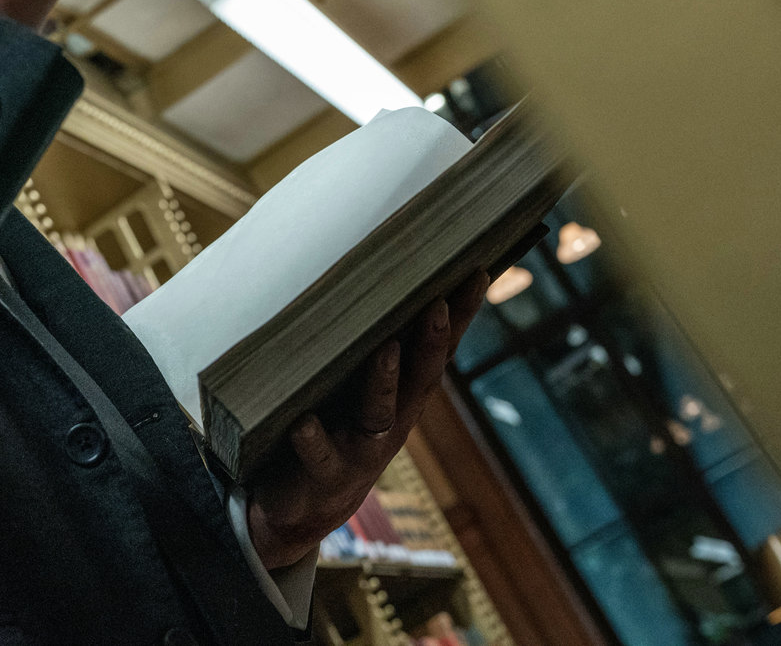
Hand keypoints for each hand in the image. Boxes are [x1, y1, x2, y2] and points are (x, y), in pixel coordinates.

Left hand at [245, 270, 489, 569]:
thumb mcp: (352, 385)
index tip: (477, 271)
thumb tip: (368, 275)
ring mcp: (361, 451)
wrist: (303, 509)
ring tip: (385, 350)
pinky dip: (313, 440)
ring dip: (384, 382)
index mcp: (403, 394)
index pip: (437, 348)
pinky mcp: (324, 476)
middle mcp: (391, 421)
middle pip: (420, 378)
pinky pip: (319, 457)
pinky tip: (304, 423)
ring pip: (377, 414)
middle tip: (437, 303)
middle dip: (431, 342)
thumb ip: (362, 342)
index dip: (461, 314)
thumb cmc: (330, 427)